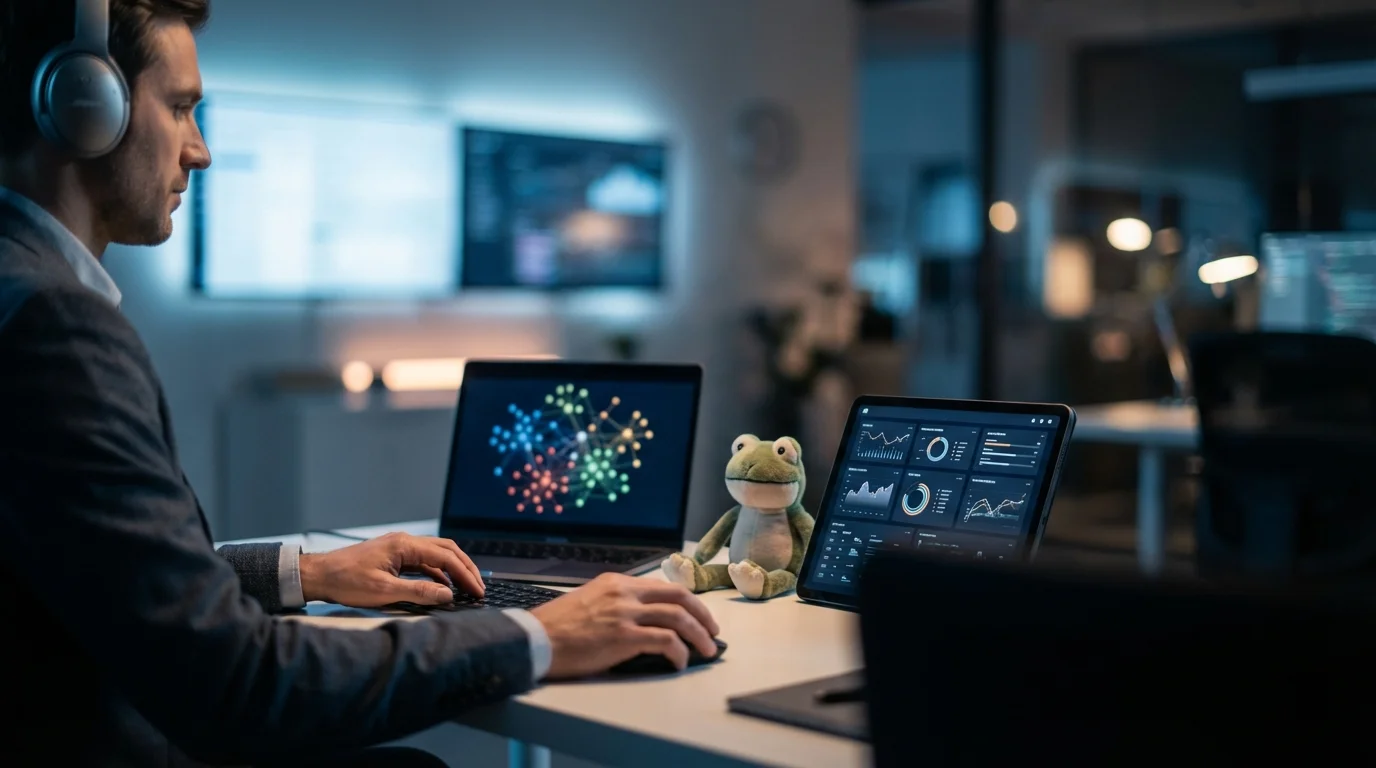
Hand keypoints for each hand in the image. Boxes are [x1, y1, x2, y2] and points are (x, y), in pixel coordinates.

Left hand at [299, 532, 483, 606]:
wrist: (319, 575)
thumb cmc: (347, 582)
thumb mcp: (384, 592)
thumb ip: (419, 593)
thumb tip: (448, 594)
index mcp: (405, 545)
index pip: (446, 557)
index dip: (465, 574)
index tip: (478, 591)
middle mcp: (405, 541)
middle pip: (446, 550)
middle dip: (465, 567)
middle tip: (479, 587)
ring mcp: (399, 547)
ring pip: (436, 554)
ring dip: (452, 569)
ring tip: (465, 587)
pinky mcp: (394, 556)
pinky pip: (423, 561)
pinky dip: (437, 572)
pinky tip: (441, 586)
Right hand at [529, 573, 719, 678]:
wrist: (535, 639)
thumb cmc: (557, 627)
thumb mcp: (589, 600)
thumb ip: (616, 603)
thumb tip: (642, 619)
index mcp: (617, 582)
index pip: (663, 586)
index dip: (687, 601)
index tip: (697, 614)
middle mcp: (624, 592)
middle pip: (679, 596)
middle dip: (702, 613)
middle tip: (712, 631)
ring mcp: (625, 613)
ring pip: (678, 617)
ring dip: (699, 635)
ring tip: (706, 650)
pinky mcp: (623, 636)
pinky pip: (665, 640)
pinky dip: (679, 652)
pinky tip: (679, 662)